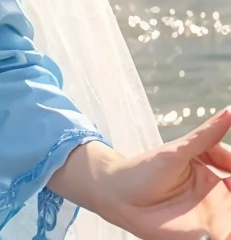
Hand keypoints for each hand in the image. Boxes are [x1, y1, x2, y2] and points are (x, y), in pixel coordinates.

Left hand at [101, 107, 230, 238]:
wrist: (118, 197)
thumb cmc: (144, 171)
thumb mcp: (177, 151)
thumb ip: (204, 136)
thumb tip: (229, 111)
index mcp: (209, 172)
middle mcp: (215, 195)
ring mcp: (212, 217)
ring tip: (228, 217)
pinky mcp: (206, 236)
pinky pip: (225, 236)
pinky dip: (228, 233)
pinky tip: (224, 231)